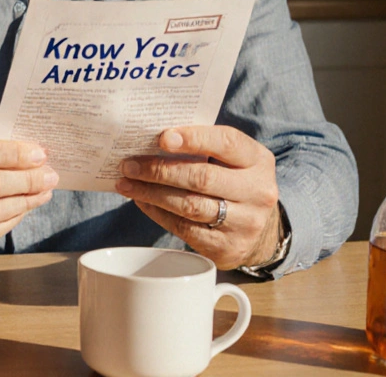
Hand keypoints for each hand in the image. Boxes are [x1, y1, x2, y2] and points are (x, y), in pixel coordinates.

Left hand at [115, 126, 280, 269]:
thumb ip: (202, 147)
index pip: (226, 143)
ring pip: (189, 205)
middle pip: (202, 178)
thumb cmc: (233, 183)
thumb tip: (151, 141)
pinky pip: (184, 228)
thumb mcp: (231, 160)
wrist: (259, 231)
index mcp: (257, 160)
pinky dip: (157, 212)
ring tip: (126, 183)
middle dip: (159, 170)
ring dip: (151, 192)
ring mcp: (244, 222)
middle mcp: (257, 192)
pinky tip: (142, 201)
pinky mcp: (226, 247)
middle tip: (129, 165)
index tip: (162, 138)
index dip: (193, 139)